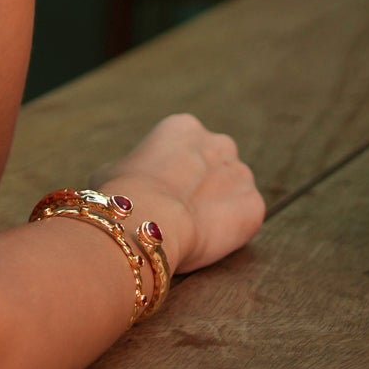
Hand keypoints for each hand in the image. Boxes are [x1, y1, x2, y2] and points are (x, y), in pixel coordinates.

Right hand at [87, 113, 264, 274]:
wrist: (146, 218)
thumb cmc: (122, 192)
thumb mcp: (113, 167)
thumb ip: (134, 168)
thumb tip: (131, 179)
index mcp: (183, 127)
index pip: (188, 147)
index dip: (176, 172)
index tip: (164, 191)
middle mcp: (218, 142)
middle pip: (217, 164)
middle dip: (205, 185)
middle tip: (183, 210)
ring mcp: (240, 174)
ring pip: (234, 192)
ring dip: (220, 207)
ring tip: (194, 230)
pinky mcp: (254, 206)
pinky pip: (245, 219)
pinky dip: (232, 232)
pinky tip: (207, 241)